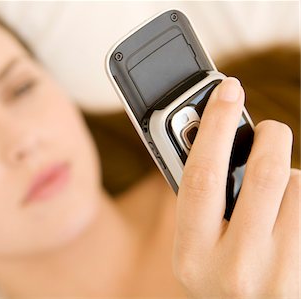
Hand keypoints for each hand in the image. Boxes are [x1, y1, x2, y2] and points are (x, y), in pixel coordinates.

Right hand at [173, 77, 299, 297]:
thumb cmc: (218, 279)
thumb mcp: (194, 249)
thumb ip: (200, 201)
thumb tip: (218, 139)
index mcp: (193, 256)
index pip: (202, 177)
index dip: (214, 126)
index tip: (227, 89)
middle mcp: (238, 268)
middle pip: (264, 174)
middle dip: (269, 138)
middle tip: (267, 129)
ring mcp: (283, 275)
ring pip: (300, 190)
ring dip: (289, 180)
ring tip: (275, 201)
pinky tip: (290, 224)